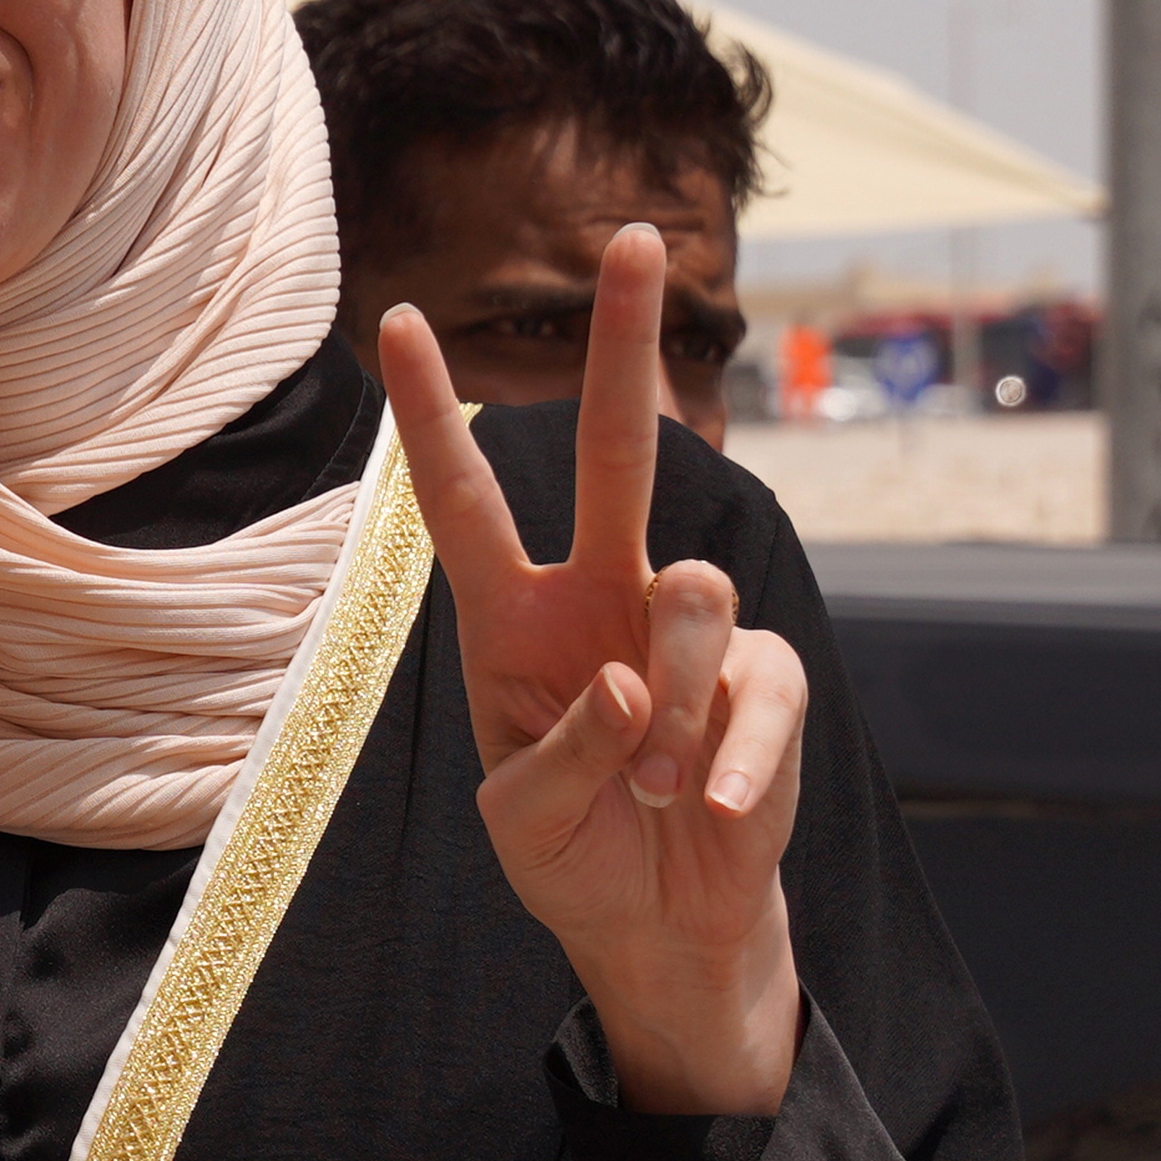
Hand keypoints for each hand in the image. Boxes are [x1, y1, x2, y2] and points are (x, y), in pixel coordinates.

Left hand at [376, 222, 806, 1111]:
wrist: (662, 924)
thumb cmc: (571, 854)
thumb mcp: (519, 819)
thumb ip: (557, 755)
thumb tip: (628, 679)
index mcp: (514, 620)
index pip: (461, 502)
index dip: (427, 417)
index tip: (394, 320)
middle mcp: (602, 597)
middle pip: (617, 452)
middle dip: (625, 343)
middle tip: (634, 236)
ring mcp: (690, 632)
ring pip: (693, 604)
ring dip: (670, 717)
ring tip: (656, 793)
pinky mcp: (766, 680)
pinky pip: (758, 695)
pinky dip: (731, 768)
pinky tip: (715, 809)